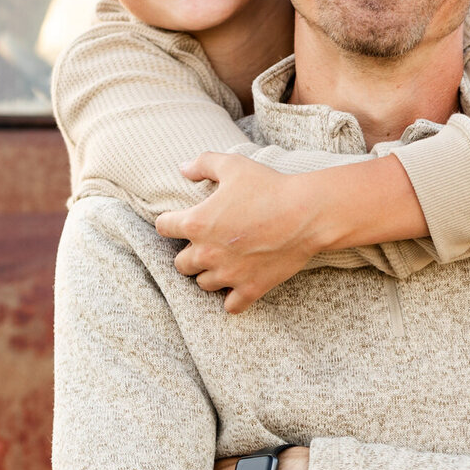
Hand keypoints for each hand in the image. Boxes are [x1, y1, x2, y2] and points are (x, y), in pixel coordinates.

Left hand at [155, 154, 324, 313]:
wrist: (307, 213)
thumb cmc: (269, 186)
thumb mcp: (233, 165)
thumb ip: (204, 163)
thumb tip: (183, 168)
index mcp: (196, 223)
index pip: (163, 228)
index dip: (171, 222)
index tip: (183, 220)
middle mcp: (207, 253)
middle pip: (180, 264)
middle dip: (190, 254)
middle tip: (208, 244)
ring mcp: (228, 274)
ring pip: (203, 284)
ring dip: (210, 274)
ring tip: (224, 264)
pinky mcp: (251, 288)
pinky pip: (231, 306)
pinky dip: (232, 299)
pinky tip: (238, 286)